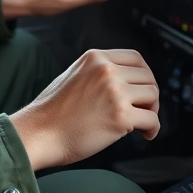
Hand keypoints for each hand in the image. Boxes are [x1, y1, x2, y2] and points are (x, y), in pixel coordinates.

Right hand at [9, 49, 159, 170]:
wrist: (40, 133)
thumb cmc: (52, 112)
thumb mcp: (74, 75)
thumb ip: (97, 73)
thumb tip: (124, 82)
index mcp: (95, 58)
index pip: (135, 58)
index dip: (144, 74)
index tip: (143, 88)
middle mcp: (106, 70)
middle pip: (147, 76)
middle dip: (149, 94)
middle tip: (143, 109)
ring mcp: (114, 92)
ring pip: (153, 95)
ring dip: (151, 110)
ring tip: (141, 122)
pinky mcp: (121, 116)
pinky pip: (152, 119)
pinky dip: (152, 129)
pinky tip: (145, 134)